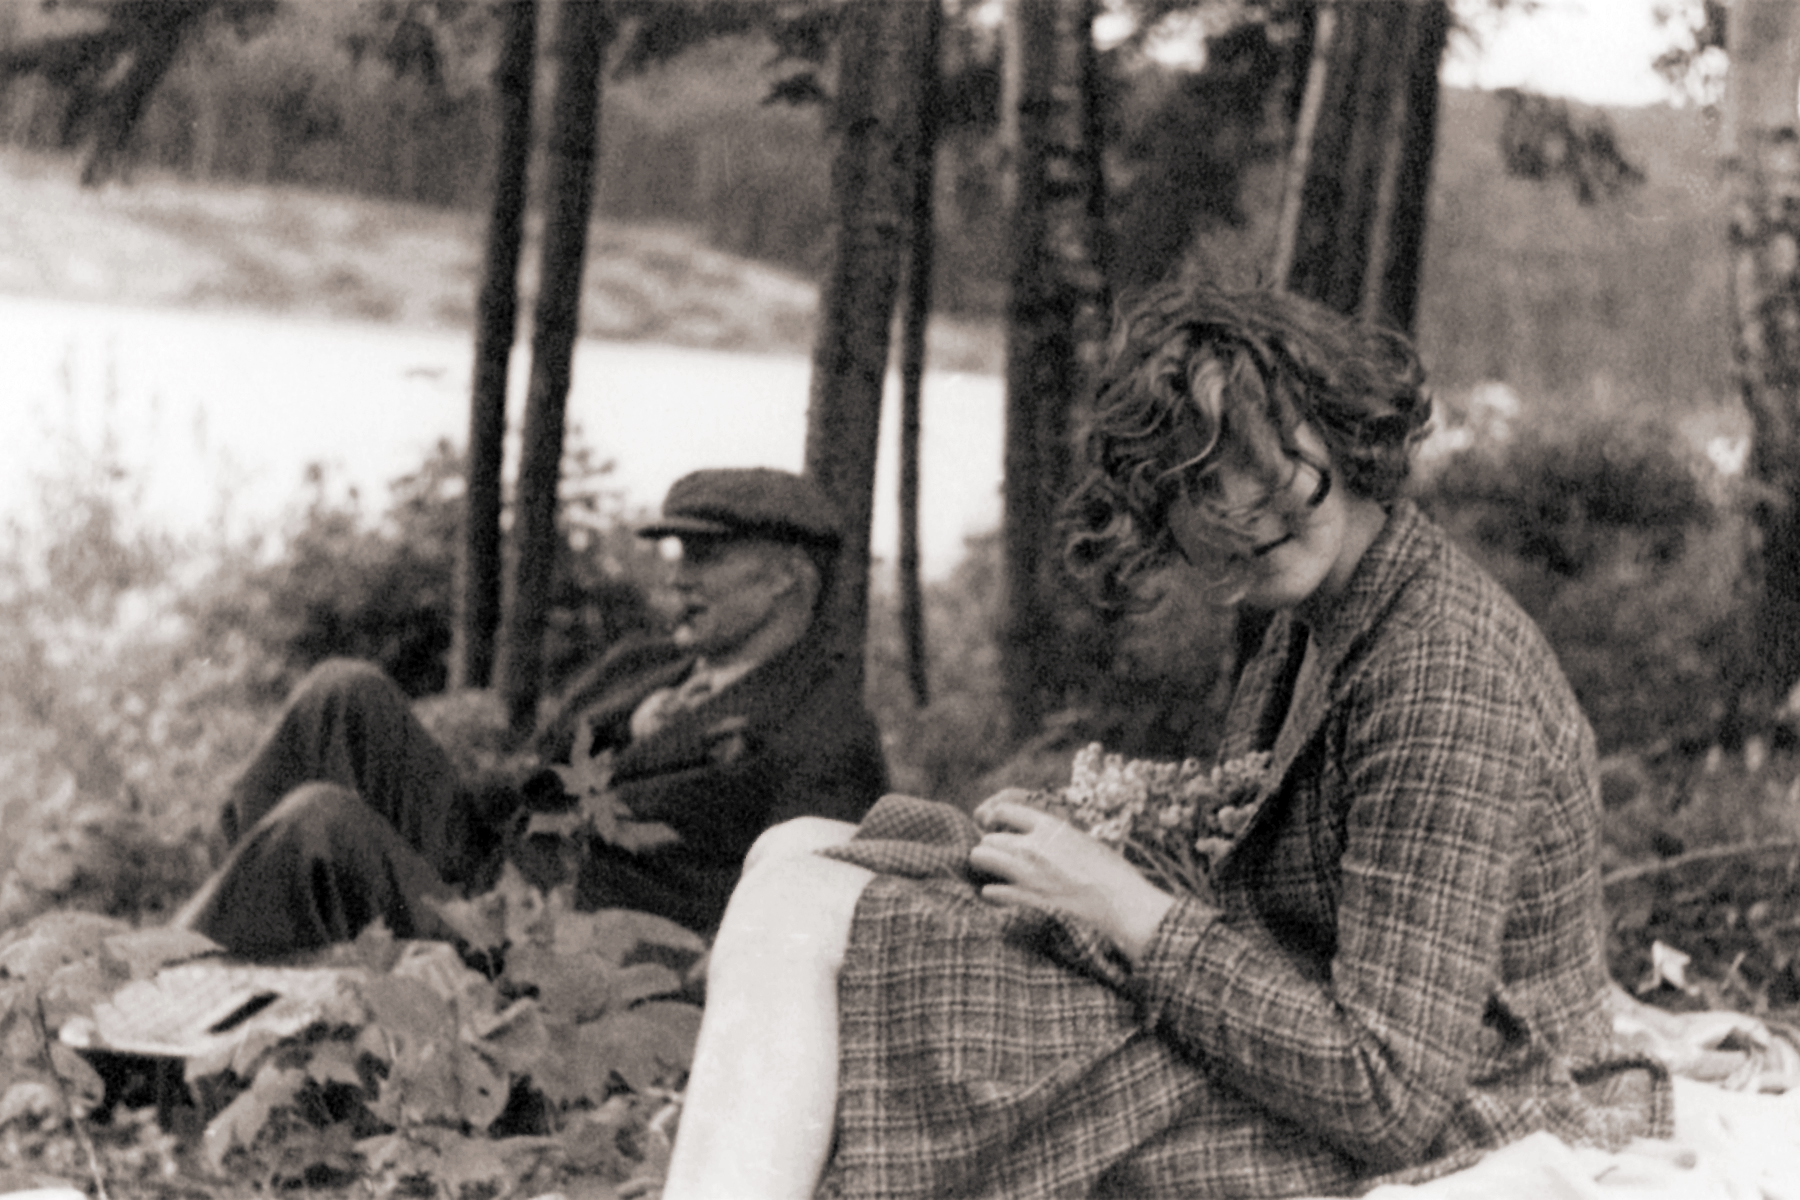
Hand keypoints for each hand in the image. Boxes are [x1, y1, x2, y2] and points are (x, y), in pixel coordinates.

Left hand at [969, 793, 1176, 963]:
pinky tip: (1003, 896)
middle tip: (1000, 858)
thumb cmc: (1111, 871)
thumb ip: (1053, 834)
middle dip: (990, 847)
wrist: (1122, 903)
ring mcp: (1026, 873)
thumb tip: (1035, 836)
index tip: (998, 829)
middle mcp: (1032, 846)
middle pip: (988, 839)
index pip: (1003, 810)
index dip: (995, 819)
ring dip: (985, 866)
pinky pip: (990, 891)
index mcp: (1049, 827)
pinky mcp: (1026, 899)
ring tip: (996, 874)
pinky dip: (993, 893)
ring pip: (980, 858)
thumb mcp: (1081, 839)